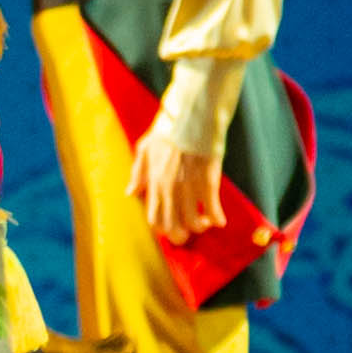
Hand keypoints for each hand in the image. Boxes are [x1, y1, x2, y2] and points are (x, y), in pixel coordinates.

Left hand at [129, 116, 226, 241]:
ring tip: (204, 222)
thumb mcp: (144, 149)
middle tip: (187, 231)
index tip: (171, 227)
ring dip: (200, 227)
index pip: (154, 220)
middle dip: (181, 236)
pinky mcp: (208, 182)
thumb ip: (138, 173)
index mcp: (154, 183)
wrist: (191, 116)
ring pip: (193, 223)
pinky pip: (213, 209)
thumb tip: (131, 193)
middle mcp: (170, 190)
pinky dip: (217, 218)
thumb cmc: (167, 130)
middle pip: (172, 227)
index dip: (163, 229)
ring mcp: (189, 187)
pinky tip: (220, 220)